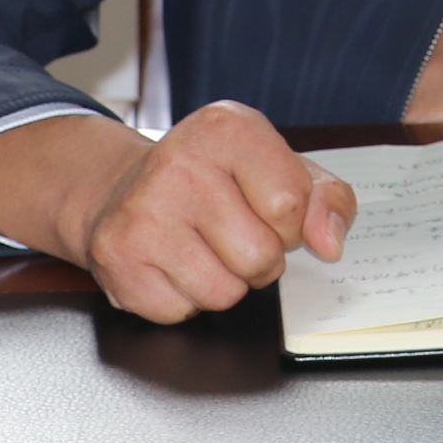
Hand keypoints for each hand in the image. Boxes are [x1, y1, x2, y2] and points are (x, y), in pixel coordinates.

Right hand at [0, 103, 355, 323]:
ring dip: (216, 282)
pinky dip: (177, 299)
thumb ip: (326, 196)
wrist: (108, 191)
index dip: (294, 223)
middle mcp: (179, 165)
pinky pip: (181, 311)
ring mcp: (143, 217)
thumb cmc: (206, 183)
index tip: (271, 211)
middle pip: (264, 257)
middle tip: (221, 231)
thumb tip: (334, 238)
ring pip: (225, 292)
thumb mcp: (272, 168)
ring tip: (191, 248)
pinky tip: (163, 267)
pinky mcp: (117, 266)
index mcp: (227, 130)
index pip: (299, 202)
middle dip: (254, 257)